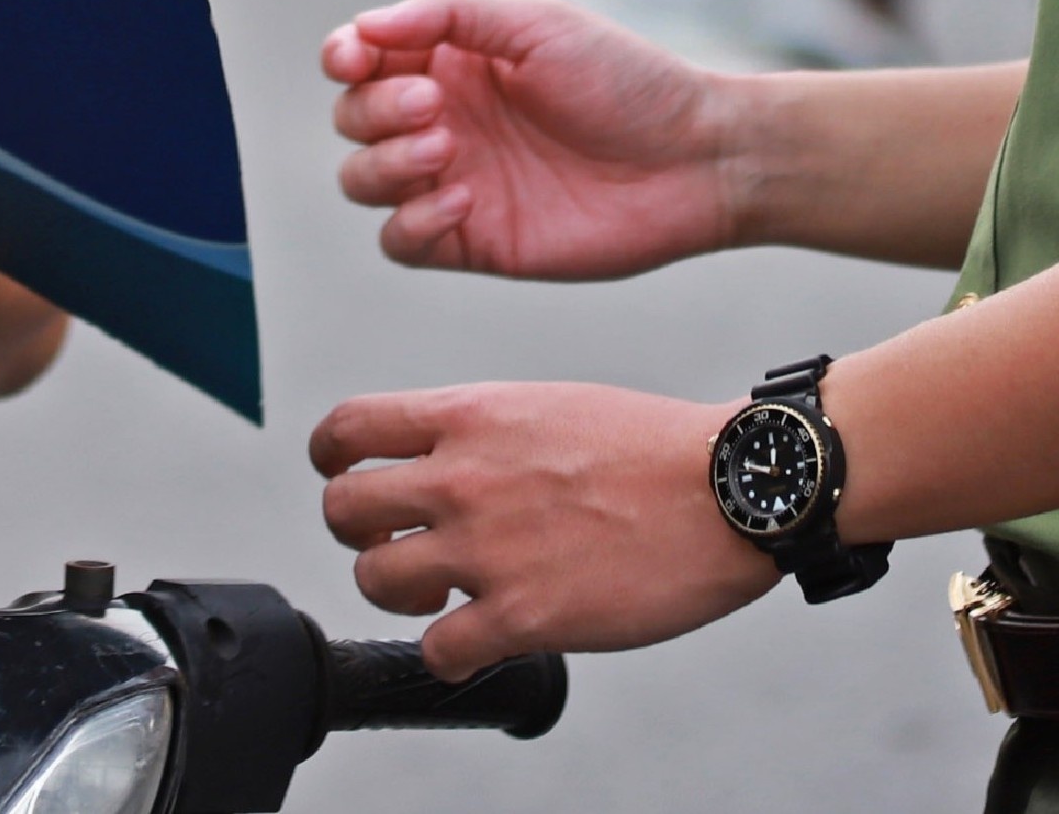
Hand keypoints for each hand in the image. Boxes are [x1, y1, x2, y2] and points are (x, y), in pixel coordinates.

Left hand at [311, 383, 775, 678]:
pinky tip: (482, 639)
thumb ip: (478, 430)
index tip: (346, 476)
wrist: (726, 488)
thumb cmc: (653, 446)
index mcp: (470, 416)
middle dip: (359, 533)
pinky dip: (451, 654)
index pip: (347, 428)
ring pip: (375, 581)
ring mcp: (487, 549)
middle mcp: (464, 477)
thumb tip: (436, 455)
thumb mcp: (546, 404)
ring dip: (401, 594)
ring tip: (445, 592)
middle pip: (341, 509)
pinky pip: (437, 651)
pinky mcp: (521, 616)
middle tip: (397, 543)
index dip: (332, 459)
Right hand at [325, 0, 739, 278]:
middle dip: (374, 109)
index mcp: (452, 61)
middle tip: (435, 106)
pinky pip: (399, 242)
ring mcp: (454, 182)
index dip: (342, 56)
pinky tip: (464, 200)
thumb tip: (363, 24)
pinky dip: (411, 221)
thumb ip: (445, 14)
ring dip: (385, 162)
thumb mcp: (537, 23)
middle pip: (351, 118)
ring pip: (361, 180)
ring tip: (448, 148)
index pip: (360, 58)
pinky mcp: (473, 242)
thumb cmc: (627, 82)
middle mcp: (444, 119)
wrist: (694, 161)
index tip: (356, 57)